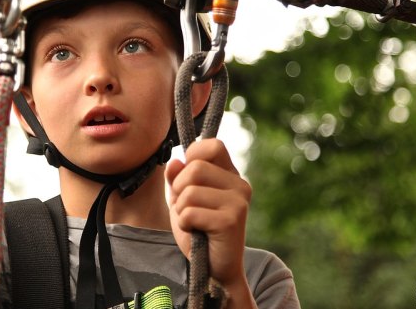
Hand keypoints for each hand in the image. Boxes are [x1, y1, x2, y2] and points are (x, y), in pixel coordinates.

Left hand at [165, 138, 251, 296]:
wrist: (215, 270)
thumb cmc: (199, 232)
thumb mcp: (182, 200)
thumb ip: (177, 178)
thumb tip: (175, 161)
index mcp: (230, 175)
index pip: (213, 145)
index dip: (193, 155)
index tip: (187, 176)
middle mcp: (239, 185)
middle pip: (195, 168)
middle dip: (180, 189)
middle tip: (187, 208)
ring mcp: (238, 202)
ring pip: (190, 191)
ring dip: (181, 210)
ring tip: (193, 223)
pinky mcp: (231, 220)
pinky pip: (190, 212)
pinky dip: (185, 224)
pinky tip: (197, 233)